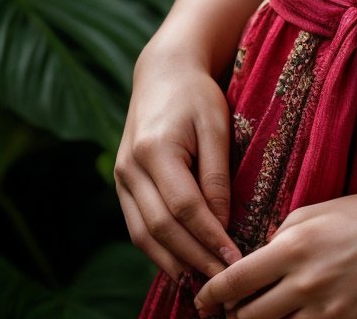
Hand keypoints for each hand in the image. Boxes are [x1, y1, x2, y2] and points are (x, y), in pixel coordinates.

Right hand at [115, 41, 241, 282]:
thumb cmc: (196, 95)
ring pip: (143, 235)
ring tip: (203, 283)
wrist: (163, 72)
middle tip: (223, 280)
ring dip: (172, 263)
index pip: (184, 207)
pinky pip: (137, 227)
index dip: (209, 237)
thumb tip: (222, 224)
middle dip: (194, 258)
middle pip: (161, 228)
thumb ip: (217, 174)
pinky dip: (157, 250)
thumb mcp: (215, 124)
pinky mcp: (122, 184)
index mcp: (155, 150)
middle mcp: (130, 168)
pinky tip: (180, 264)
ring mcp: (121, 178)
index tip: (235, 259)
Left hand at [193, 185, 356, 318]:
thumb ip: (280, 236)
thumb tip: (256, 261)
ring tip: (266, 316)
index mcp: (293, 245)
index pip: (235, 281)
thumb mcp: (315, 211)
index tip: (202, 301)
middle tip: (234, 312)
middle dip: (234, 317)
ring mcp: (328, 308)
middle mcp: (305, 281)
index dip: (211, 295)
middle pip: (248, 318)